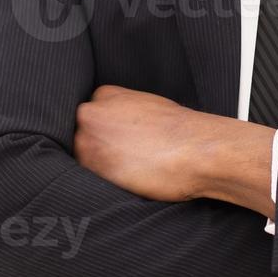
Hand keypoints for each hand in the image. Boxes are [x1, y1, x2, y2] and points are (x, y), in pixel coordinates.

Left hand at [75, 86, 276, 216]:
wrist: (195, 149)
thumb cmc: (180, 131)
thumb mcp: (147, 108)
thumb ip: (123, 114)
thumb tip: (116, 131)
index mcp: (105, 94)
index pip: (91, 119)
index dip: (106, 136)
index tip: (123, 145)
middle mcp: (89, 112)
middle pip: (82, 137)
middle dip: (99, 150)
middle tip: (127, 160)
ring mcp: (86, 138)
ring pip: (83, 158)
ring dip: (100, 167)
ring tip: (131, 170)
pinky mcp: (91, 166)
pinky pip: (88, 178)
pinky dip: (103, 182)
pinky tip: (128, 179)